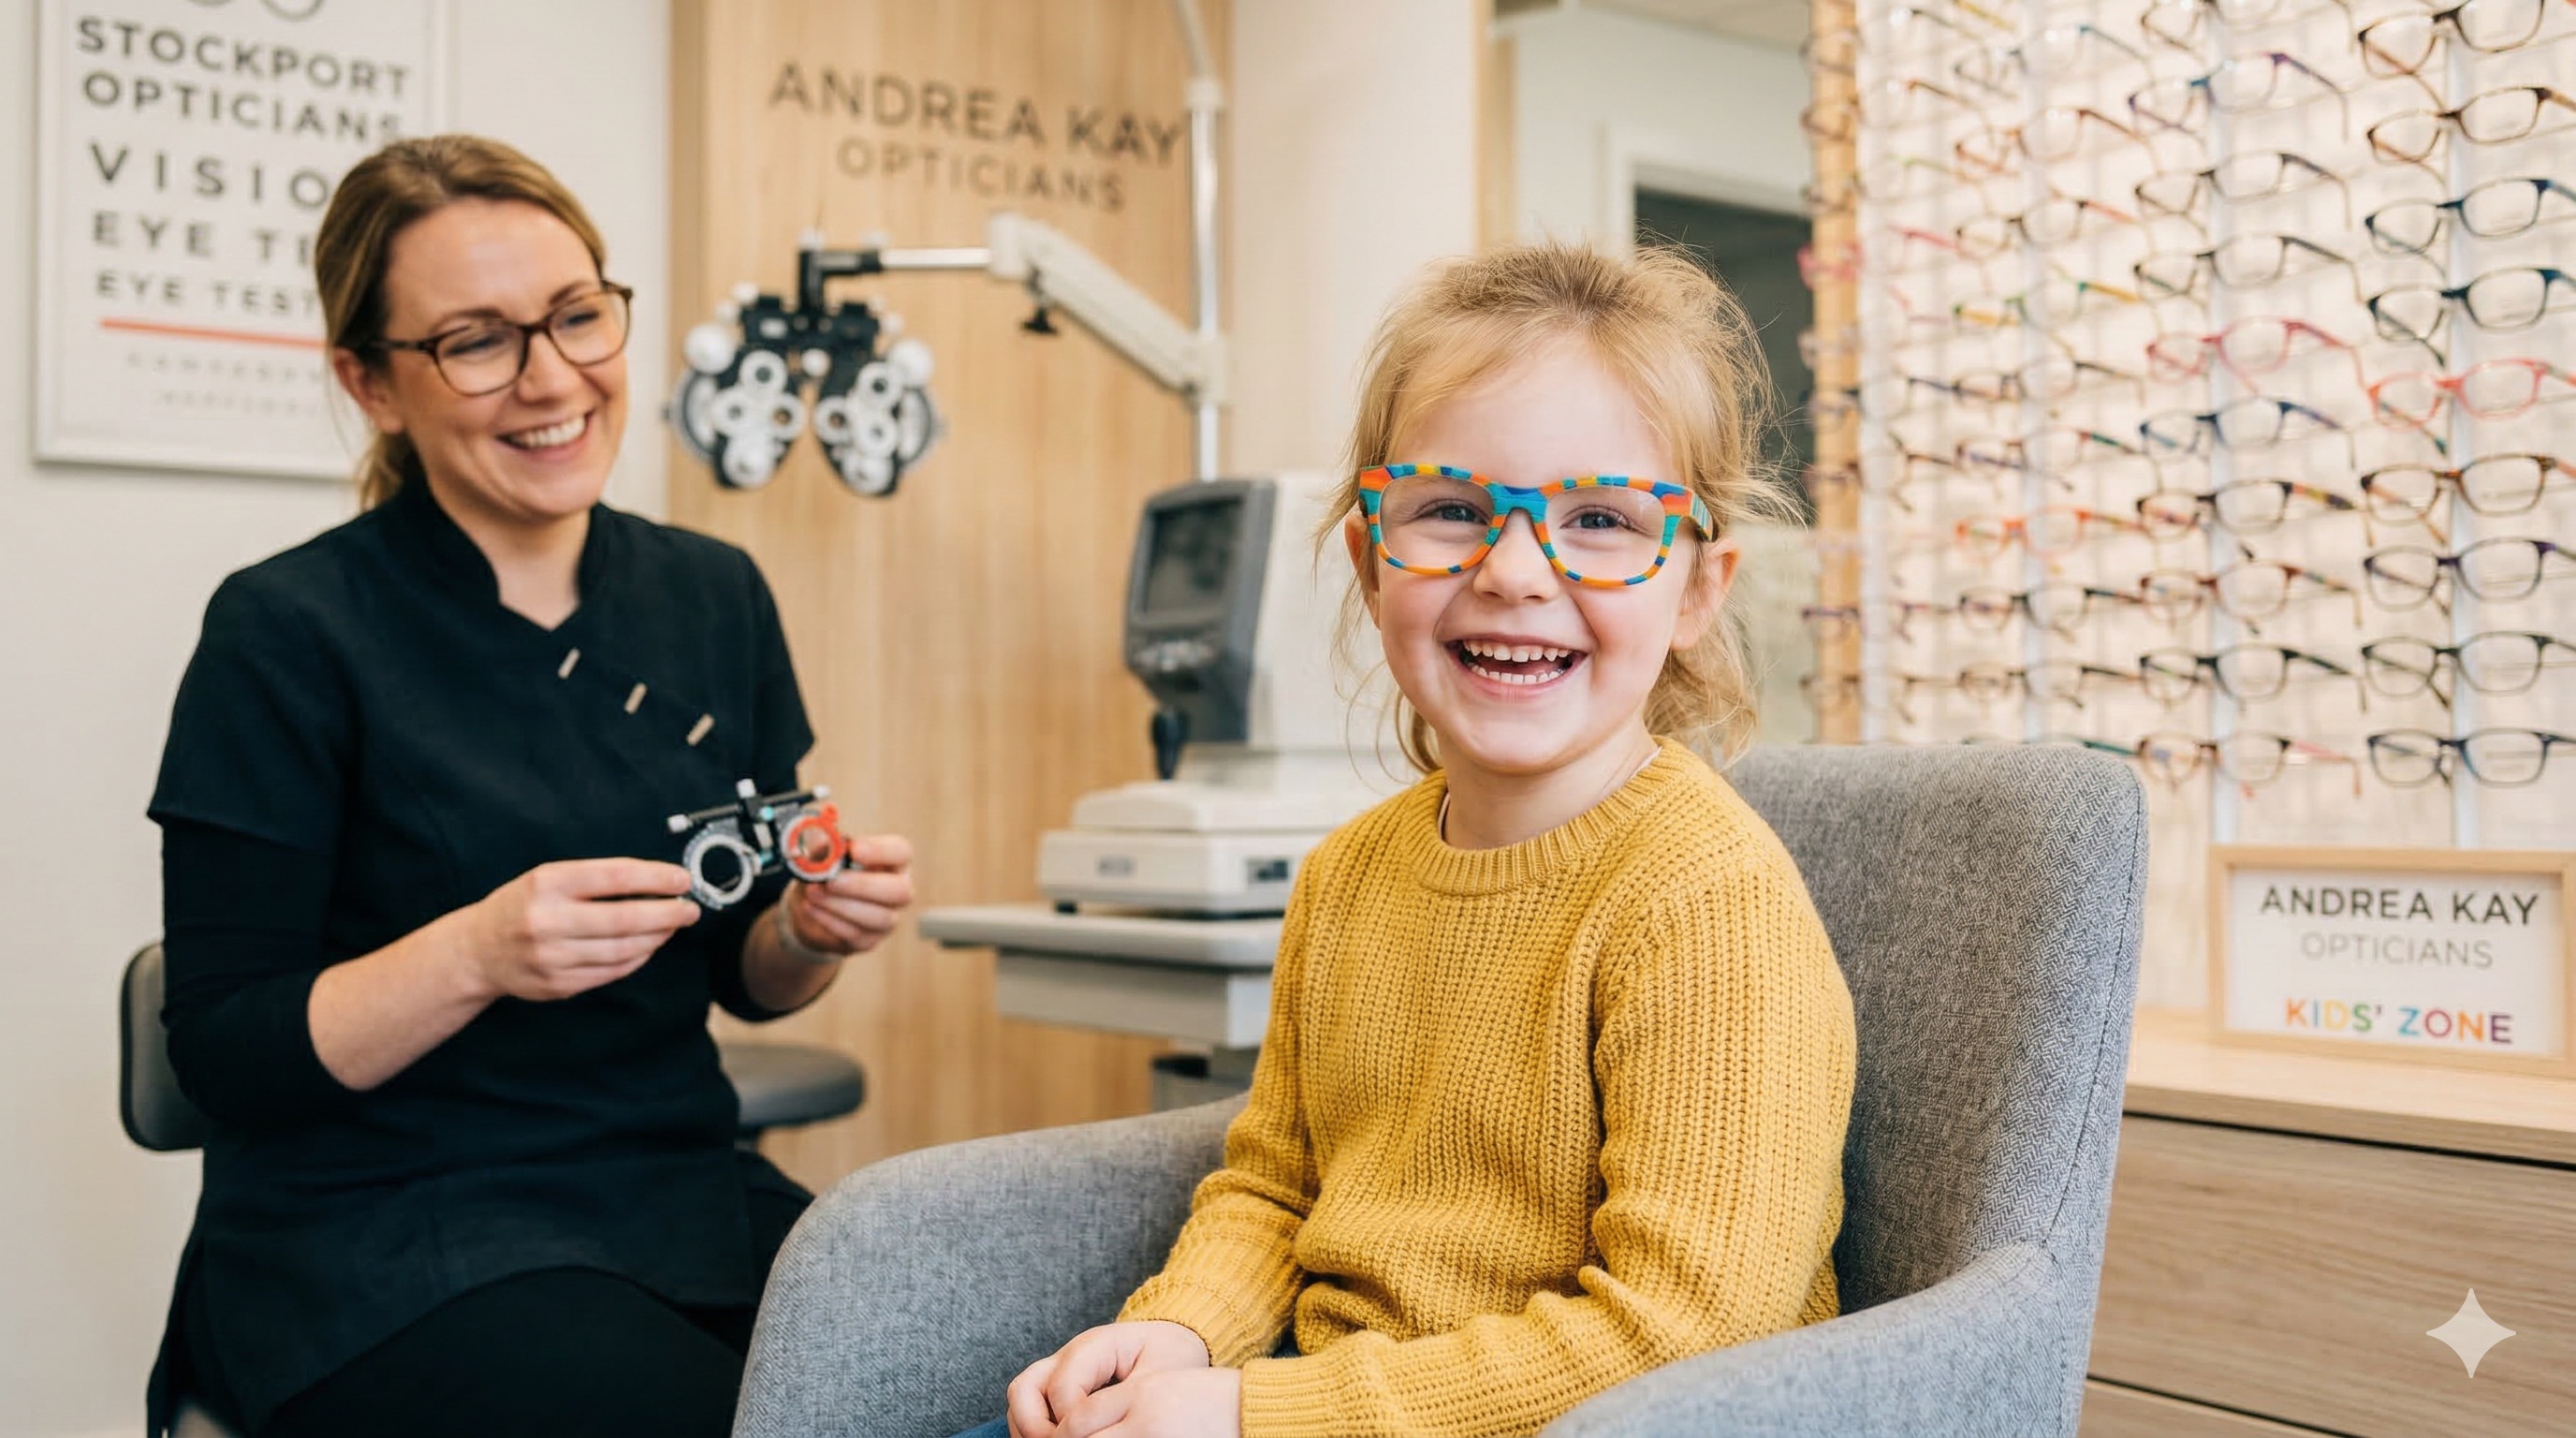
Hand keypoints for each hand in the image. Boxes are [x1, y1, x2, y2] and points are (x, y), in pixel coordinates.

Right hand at [458, 858, 700, 1001]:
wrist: (477, 951)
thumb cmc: (522, 906)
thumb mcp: (548, 878)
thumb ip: (595, 879)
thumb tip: (656, 883)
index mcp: (547, 883)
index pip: (615, 877)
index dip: (656, 878)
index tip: (682, 880)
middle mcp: (547, 920)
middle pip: (624, 918)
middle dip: (667, 914)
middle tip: (690, 910)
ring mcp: (551, 957)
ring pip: (622, 950)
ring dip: (656, 938)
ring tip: (672, 926)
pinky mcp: (557, 985)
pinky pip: (611, 972)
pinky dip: (637, 958)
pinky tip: (648, 946)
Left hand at [783, 833, 914, 956]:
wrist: (810, 906)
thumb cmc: (824, 873)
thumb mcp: (820, 854)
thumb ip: (825, 847)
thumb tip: (826, 843)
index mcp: (892, 861)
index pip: (902, 852)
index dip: (881, 851)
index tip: (854, 849)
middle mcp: (897, 890)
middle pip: (900, 891)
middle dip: (863, 885)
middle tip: (831, 881)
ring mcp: (887, 918)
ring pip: (879, 917)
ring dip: (842, 905)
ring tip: (813, 893)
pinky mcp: (869, 940)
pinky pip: (857, 935)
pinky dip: (830, 920)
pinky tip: (812, 908)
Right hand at [1006, 1321, 1210, 1437]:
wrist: (1177, 1341)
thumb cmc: (1170, 1356)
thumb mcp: (1158, 1377)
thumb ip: (1124, 1401)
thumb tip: (1100, 1430)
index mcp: (1094, 1345)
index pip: (1063, 1388)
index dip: (1071, 1423)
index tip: (1096, 1435)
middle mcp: (1068, 1356)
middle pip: (1025, 1389)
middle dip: (1036, 1428)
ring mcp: (1059, 1370)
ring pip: (1021, 1399)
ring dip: (1029, 1430)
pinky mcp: (1058, 1386)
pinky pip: (1029, 1408)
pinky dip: (1034, 1429)